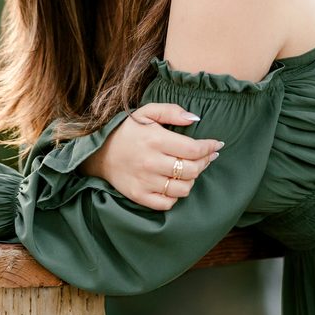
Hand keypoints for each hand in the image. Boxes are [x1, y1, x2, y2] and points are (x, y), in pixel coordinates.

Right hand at [80, 103, 222, 210]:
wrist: (98, 152)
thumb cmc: (126, 131)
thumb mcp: (145, 112)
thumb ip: (171, 111)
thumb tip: (195, 118)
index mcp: (154, 139)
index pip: (193, 149)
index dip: (209, 148)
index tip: (216, 145)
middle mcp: (151, 162)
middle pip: (192, 170)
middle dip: (204, 162)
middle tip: (206, 157)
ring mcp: (145, 181)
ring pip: (184, 188)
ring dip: (191, 179)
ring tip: (188, 170)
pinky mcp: (139, 196)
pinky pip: (168, 203)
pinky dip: (175, 195)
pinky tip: (173, 183)